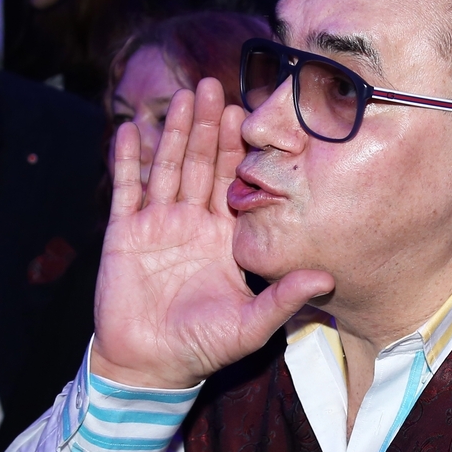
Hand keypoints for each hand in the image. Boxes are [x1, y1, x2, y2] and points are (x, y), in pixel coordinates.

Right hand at [91, 78, 333, 389]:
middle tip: (214, 86)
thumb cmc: (200, 347)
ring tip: (183, 96)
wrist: (148, 366)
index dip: (238, 151)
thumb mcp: (250, 325)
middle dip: (208, 127)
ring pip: (167, 168)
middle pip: (201, 165)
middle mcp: (191, 224)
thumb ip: (284, 298)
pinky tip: (132, 129)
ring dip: (174, 132)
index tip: (247, 115)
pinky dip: (127, 160)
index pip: (234, 184)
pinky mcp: (124, 233)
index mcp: (223, 238)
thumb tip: (327, 277)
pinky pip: (126, 189)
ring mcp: (156, 225)